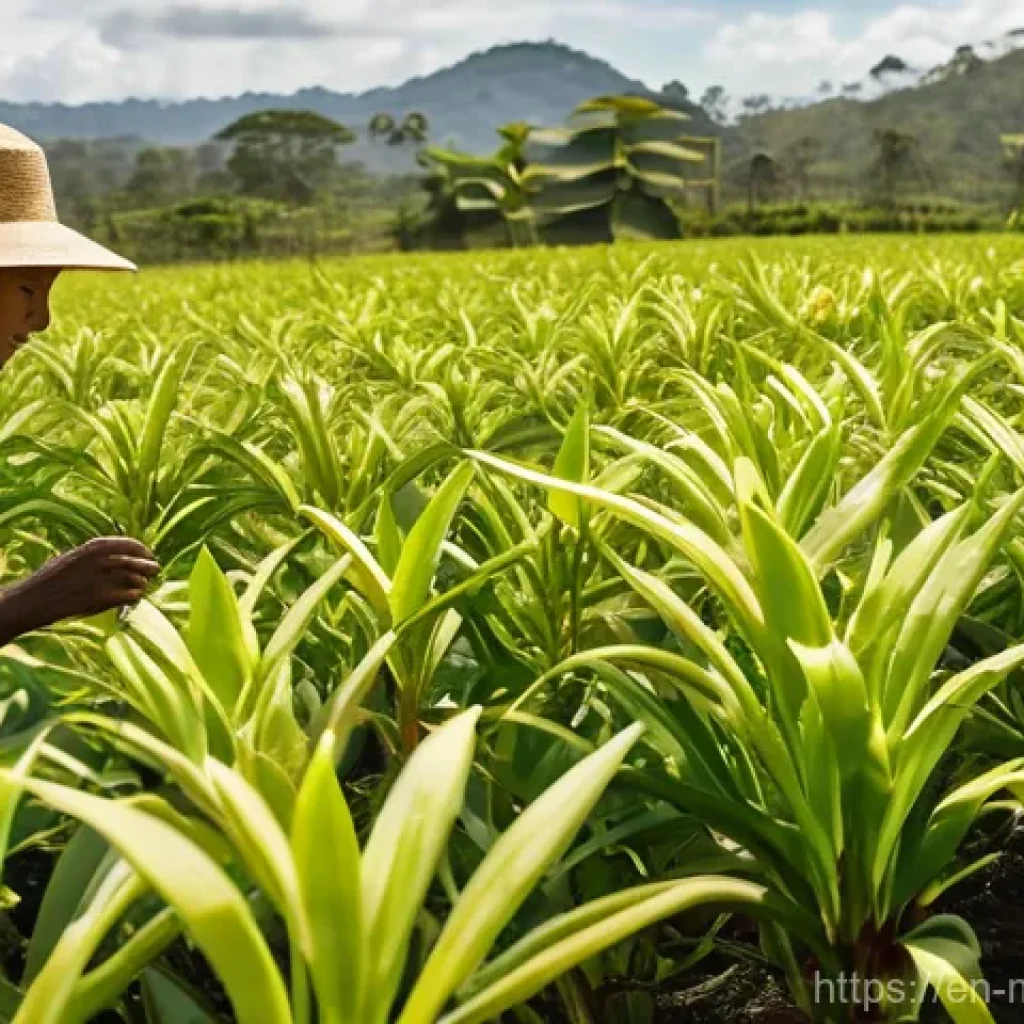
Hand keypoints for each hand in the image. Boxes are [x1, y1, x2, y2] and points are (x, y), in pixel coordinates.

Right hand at [0, 537, 159, 644]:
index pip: (128, 544)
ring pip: (137, 579)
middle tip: (155, 570)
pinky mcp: (102, 597)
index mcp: (93, 547)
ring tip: (141, 587)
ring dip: (141, 583)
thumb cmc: (52, 579)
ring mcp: (102, 579)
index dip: (142, 550)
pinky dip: (134, 597)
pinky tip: (133, 598)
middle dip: (149, 566)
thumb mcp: (73, 557)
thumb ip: (95, 556)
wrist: (35, 598)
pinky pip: (130, 595)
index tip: (149, 554)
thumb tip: (121, 556)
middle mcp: (101, 560)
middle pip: (137, 562)